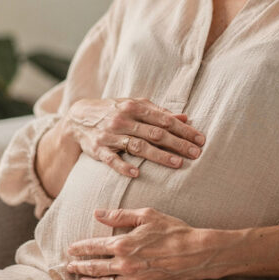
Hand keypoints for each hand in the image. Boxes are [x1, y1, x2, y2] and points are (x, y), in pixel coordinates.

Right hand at [64, 98, 204, 177]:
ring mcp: (110, 135)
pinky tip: (136, 174)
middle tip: (196, 153)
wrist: (77, 118)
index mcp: (134, 107)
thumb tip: (185, 117)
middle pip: (155, 133)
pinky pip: (112, 159)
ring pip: (138, 146)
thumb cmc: (112, 111)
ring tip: (178, 163)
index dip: (184, 129)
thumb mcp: (134, 105)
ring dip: (158, 155)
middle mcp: (123, 119)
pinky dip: (123, 166)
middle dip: (178, 143)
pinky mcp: (98, 149)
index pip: (164, 119)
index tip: (200, 139)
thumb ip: (158, 112)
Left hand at [66, 208, 215, 279]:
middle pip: (95, 267)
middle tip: (69, 267)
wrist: (197, 253)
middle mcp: (125, 264)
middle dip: (79, 267)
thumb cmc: (174, 231)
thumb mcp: (147, 215)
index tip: (70, 249)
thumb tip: (98, 213)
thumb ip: (120, 215)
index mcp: (124, 243)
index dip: (80, 248)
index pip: (94, 246)